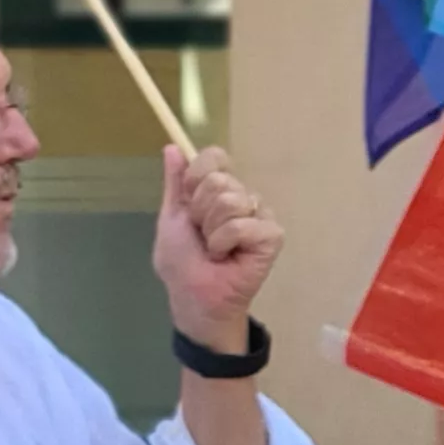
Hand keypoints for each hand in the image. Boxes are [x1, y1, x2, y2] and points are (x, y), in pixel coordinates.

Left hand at [152, 144, 280, 347]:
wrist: (195, 296)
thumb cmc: (182, 262)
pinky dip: (225, 242)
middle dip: (199, 211)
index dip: (196, 176)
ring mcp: (260, 215)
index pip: (214, 157)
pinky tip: (229, 257)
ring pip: (231, 201)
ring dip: (211, 231)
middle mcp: (242, 197)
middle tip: (202, 235)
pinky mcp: (272, 235)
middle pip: (219, 179)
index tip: (188, 203)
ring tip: (215, 249)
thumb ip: (175, 184)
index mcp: (217, 191)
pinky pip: (244, 225)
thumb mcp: (171, 218)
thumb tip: (172, 147)